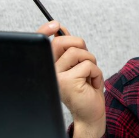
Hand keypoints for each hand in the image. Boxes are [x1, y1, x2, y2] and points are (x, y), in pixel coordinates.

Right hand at [37, 20, 105, 137]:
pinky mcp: (67, 82)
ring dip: (91, 63)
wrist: (90, 113)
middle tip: (85, 62)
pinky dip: (96, 74)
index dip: (45, 30)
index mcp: (48, 65)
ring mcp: (56, 76)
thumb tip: (61, 29)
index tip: (54, 24)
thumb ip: (69, 48)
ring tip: (88, 77)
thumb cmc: (84, 89)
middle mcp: (48, 70)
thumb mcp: (77, 65)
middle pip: (63, 42)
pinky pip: (88, 65)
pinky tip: (91, 85)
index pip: (41, 44)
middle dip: (81, 46)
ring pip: (78, 52)